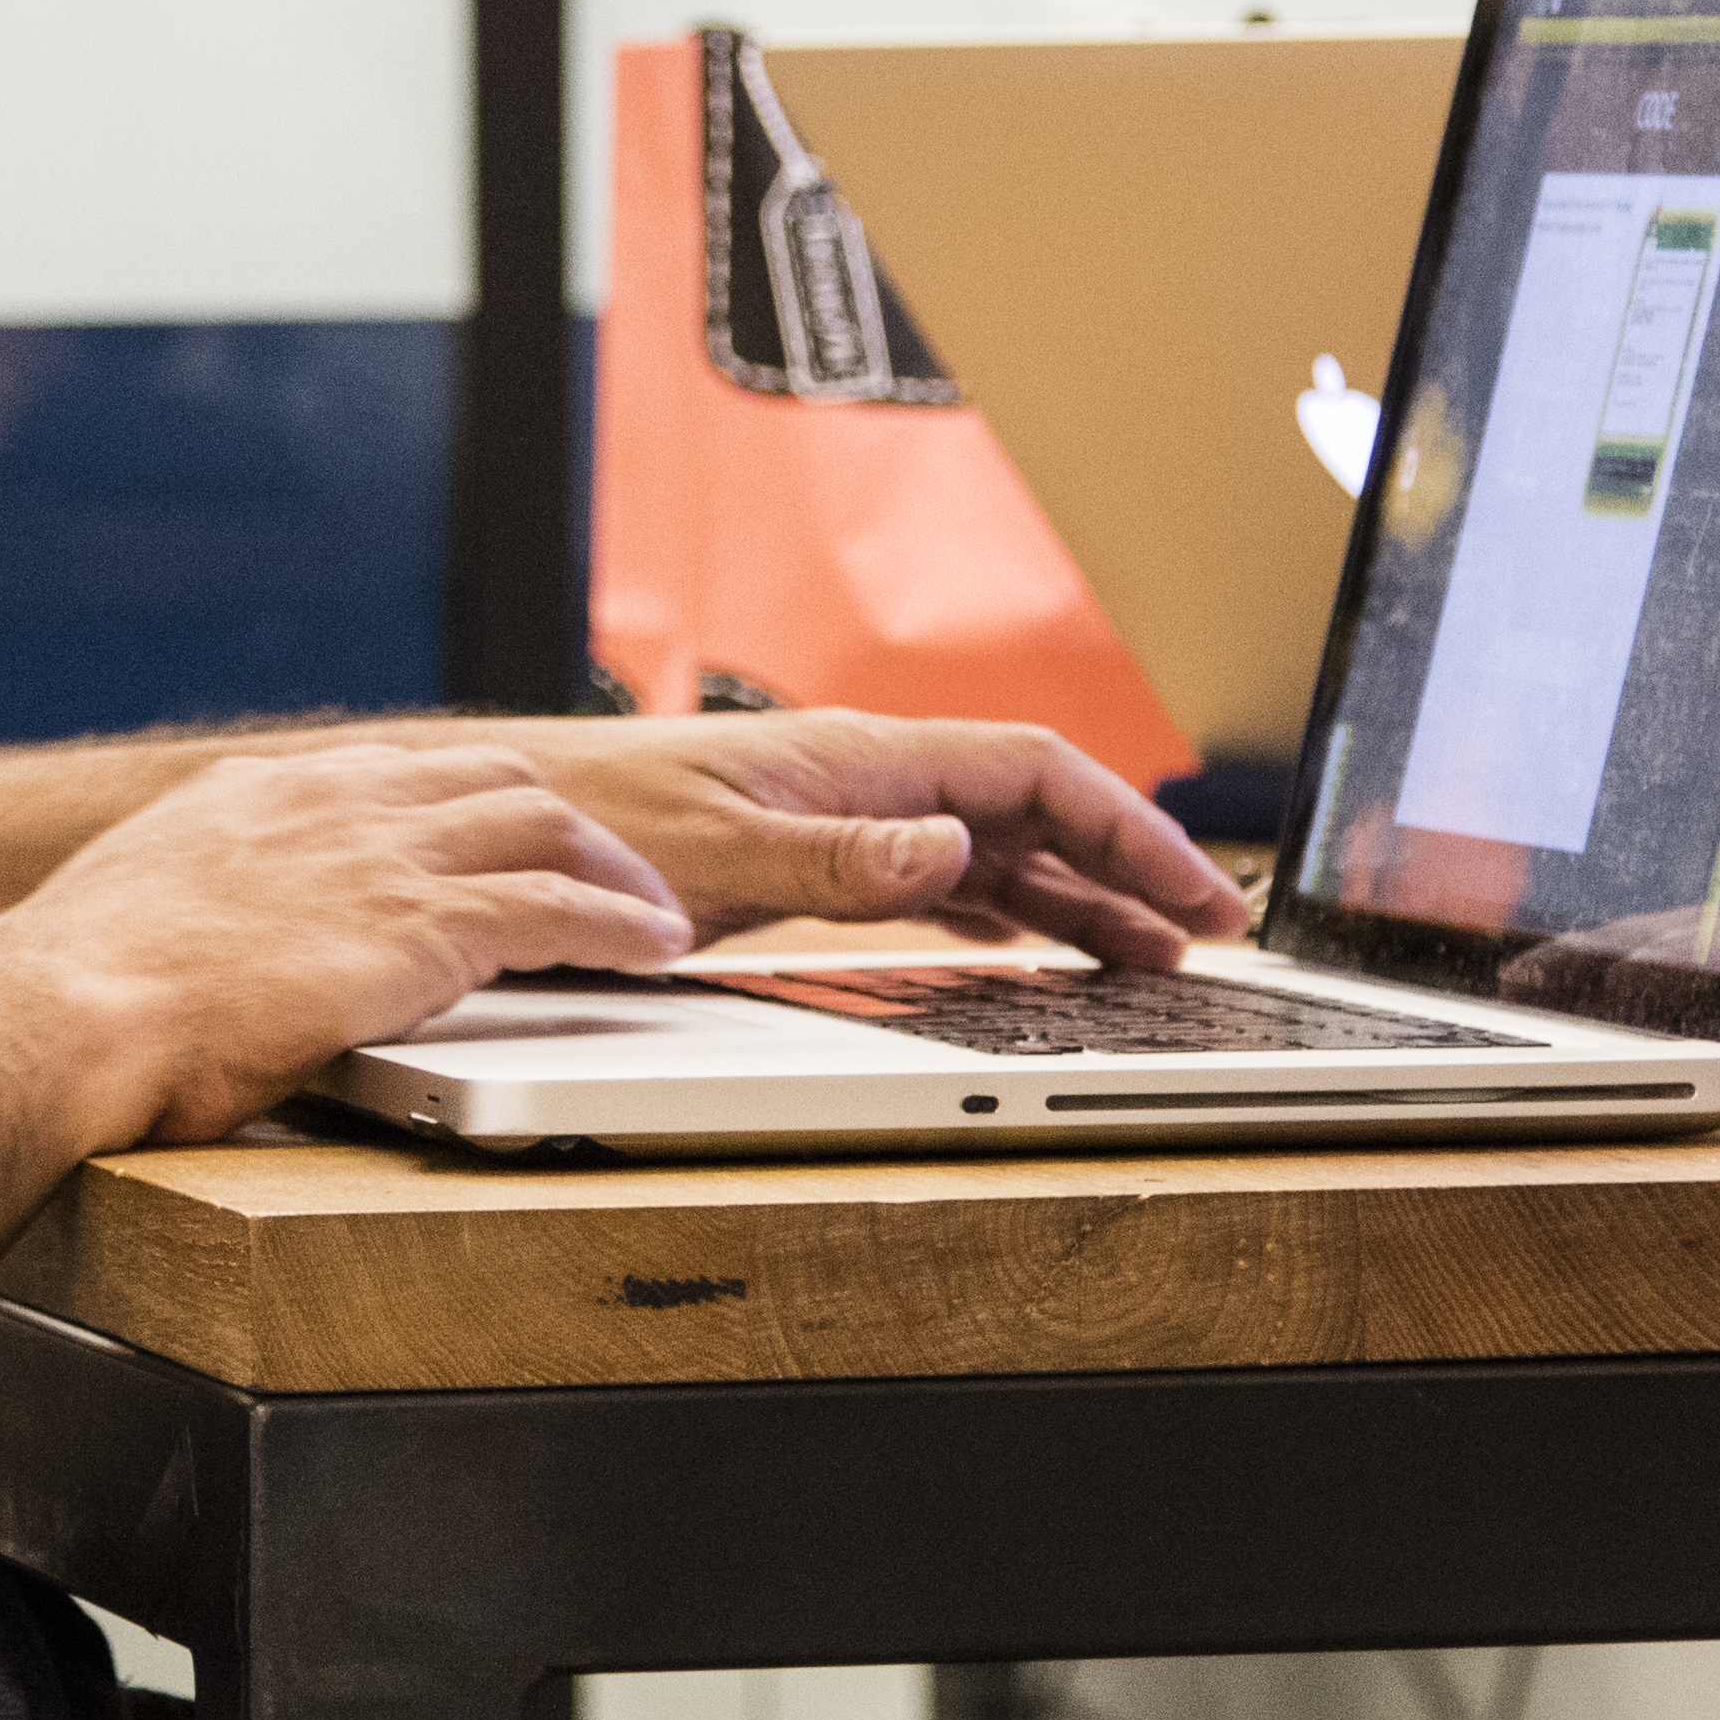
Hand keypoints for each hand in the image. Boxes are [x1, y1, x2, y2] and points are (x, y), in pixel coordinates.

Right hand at [0, 743, 696, 1141]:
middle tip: (601, 863)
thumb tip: (192, 950)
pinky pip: (559, 907)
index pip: (396, 770)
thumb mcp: (137, 918)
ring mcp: (380, 858)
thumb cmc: (78, 1001)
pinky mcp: (420, 927)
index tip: (495, 831)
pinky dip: (621, 921)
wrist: (65, 1017)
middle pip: (490, 776)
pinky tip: (658, 947)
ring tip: (654, 911)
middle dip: (560, 818)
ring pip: (544, 824)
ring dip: (614, 866)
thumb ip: (196, 910)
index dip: (465, 800)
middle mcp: (333, 804)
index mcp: (259, 796)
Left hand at [517, 702, 1253, 971]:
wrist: (513, 825)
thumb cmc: (595, 828)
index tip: (1191, 889)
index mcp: (863, 762)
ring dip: (1077, 901)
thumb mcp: (719, 851)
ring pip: (996, 854)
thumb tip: (950, 851)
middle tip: (1206, 934)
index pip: (1036, 774)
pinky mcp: (818, 861)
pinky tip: (1032, 949)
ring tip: (1147, 957)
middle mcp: (868, 782)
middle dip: (1129, 867)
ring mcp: (849, 820)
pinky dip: (1003, 915)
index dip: (1128, 827)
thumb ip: (838, 859)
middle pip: (1036, 814)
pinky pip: (942, 884)